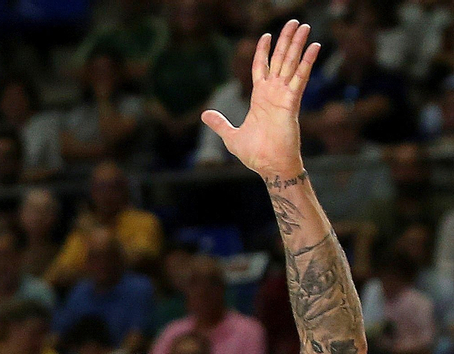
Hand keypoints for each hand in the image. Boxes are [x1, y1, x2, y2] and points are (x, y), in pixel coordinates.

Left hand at [202, 20, 318, 179]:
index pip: (261, 67)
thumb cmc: (255, 154)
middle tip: (295, 21)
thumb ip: (219, 123)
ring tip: (305, 26)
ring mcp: (284, 96)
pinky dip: (307, 62)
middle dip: (286, 40)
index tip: (266, 35)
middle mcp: (274, 93)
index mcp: (260, 98)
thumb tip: (204, 115)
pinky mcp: (292, 102)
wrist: (269, 166)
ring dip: (298, 44)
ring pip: (291, 64)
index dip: (263, 51)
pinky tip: (315, 47)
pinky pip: (301, 78)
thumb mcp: (230, 136)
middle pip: (280, 60)